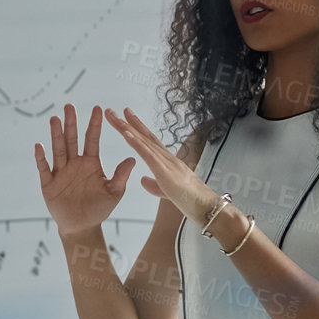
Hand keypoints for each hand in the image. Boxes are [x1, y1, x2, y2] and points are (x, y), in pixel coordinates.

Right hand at [34, 104, 135, 235]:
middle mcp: (74, 163)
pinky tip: (39, 146)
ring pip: (58, 149)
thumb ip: (121, 175)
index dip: (94, 125)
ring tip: (55, 119)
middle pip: (72, 139)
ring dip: (56, 135)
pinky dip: (41, 158)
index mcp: (90, 162)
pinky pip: (44, 168)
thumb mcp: (114, 192)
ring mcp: (60, 172)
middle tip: (70, 106)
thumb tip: (133, 159)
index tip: (98, 108)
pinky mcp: (49, 183)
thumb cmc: (99, 209)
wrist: (82, 226)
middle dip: (71, 123)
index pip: (92, 139)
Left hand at [104, 107, 213, 221]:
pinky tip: (126, 134)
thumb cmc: (190, 200)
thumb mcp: (166, 191)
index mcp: (167, 162)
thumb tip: (142, 179)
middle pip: (144, 136)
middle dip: (127, 123)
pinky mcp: (165, 172)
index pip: (149, 141)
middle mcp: (167, 157)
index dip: (137, 128)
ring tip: (115, 116)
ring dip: (128, 129)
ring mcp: (167, 163)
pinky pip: (148, 155)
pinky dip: (136, 143)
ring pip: (144, 142)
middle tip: (112, 110)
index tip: (125, 116)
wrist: (206, 207)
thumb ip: (154, 184)